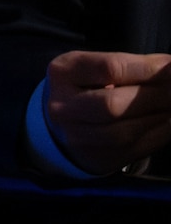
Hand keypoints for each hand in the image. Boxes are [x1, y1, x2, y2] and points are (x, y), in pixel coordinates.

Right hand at [44, 50, 170, 175]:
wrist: (63, 122)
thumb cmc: (88, 86)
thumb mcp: (98, 67)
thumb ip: (134, 66)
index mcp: (63, 73)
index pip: (110, 68)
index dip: (148, 68)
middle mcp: (63, 106)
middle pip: (113, 104)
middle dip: (156, 96)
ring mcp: (76, 135)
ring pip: (125, 132)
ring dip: (160, 117)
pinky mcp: (95, 157)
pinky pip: (134, 149)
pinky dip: (160, 134)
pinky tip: (168, 121)